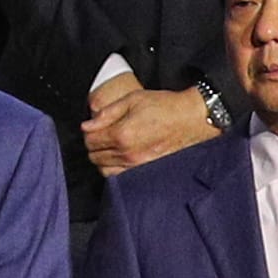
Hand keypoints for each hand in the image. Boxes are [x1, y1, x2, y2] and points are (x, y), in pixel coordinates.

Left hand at [81, 84, 222, 175]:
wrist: (191, 119)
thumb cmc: (164, 107)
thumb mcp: (132, 100)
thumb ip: (106, 113)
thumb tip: (86, 126)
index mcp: (121, 134)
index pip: (90, 141)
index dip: (89, 132)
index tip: (94, 126)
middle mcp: (128, 154)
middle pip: (95, 156)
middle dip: (93, 145)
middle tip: (101, 134)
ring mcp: (138, 165)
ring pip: (104, 170)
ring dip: (102, 158)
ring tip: (109, 146)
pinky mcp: (147, 171)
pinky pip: (120, 177)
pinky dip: (113, 169)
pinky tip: (118, 158)